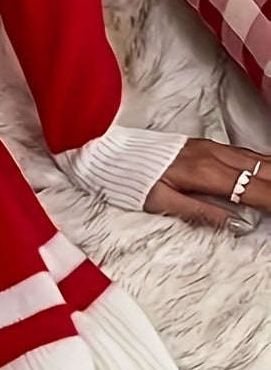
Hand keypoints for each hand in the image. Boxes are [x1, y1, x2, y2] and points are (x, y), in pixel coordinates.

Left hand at [145, 139, 268, 228]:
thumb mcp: (162, 202)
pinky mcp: (210, 145)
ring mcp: (214, 148)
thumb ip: (200, 212)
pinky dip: (266, 163)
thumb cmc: (135, 179)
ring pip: (258, 159)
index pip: (253, 189)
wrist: (115, 153)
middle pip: (263, 171)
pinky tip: (270, 169)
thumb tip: (235, 224)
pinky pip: (247, 153)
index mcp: (205, 172)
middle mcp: (215, 156)